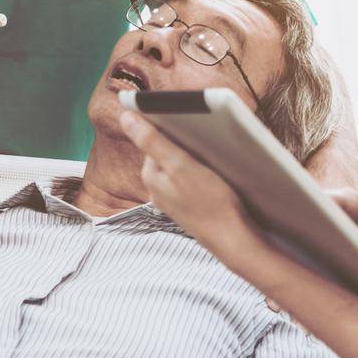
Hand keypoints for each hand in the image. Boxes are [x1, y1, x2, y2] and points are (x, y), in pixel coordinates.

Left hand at [122, 111, 251, 251]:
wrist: (233, 240)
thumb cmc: (210, 203)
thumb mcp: (180, 165)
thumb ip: (151, 141)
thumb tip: (124, 117)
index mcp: (150, 175)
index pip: (154, 138)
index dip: (173, 126)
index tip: (191, 120)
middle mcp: (156, 188)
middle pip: (167, 152)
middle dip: (185, 143)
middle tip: (206, 139)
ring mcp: (173, 199)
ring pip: (180, 167)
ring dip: (195, 158)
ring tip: (214, 158)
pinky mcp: (189, 206)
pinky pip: (191, 181)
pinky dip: (202, 174)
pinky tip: (217, 176)